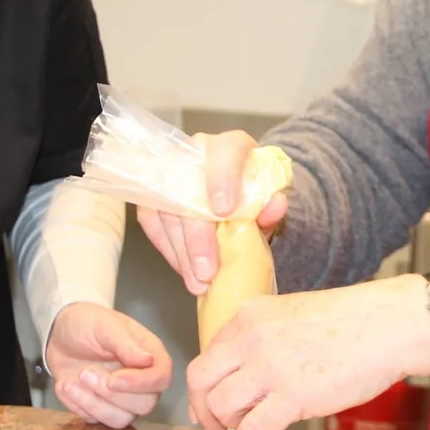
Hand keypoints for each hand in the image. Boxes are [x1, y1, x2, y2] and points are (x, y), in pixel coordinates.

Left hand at [46, 302, 171, 427]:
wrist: (58, 334)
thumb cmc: (87, 323)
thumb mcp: (104, 325)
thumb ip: (125, 343)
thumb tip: (148, 360)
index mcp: (150, 355)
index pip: (161, 378)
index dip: (141, 384)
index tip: (114, 379)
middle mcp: (141, 381)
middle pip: (145, 404)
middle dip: (111, 394)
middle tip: (85, 373)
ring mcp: (122, 398)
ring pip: (121, 419)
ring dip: (93, 404)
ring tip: (70, 382)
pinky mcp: (101, 409)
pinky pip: (96, 421)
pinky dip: (78, 406)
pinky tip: (65, 386)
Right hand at [137, 130, 288, 295]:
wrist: (239, 192)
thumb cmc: (253, 193)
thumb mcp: (270, 201)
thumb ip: (273, 204)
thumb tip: (276, 206)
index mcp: (232, 147)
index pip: (226, 151)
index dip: (222, 179)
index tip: (224, 211)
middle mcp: (197, 153)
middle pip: (190, 192)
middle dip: (198, 238)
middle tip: (208, 271)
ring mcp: (172, 172)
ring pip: (168, 212)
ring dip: (182, 252)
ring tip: (198, 282)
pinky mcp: (156, 193)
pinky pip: (152, 222)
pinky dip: (169, 250)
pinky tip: (184, 271)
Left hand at [185, 277, 429, 429]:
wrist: (390, 325)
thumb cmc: (350, 322)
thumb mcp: (292, 315)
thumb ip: (262, 340)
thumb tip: (242, 378)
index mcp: (250, 316)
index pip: (207, 354)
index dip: (205, 386)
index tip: (210, 403)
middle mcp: (252, 338)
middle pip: (202, 380)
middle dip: (203, 409)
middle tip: (215, 426)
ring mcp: (271, 367)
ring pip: (220, 405)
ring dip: (226, 426)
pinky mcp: (294, 396)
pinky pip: (251, 429)